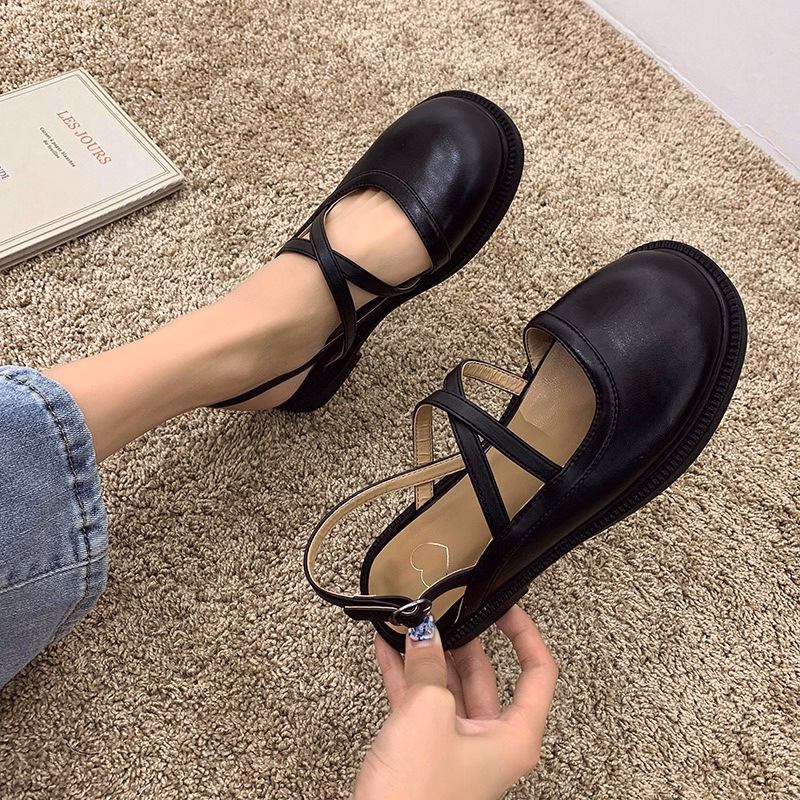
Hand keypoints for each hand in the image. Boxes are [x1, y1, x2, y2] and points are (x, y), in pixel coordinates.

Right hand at [351, 606, 557, 799]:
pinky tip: (389, 649)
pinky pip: (420, 703)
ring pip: (449, 688)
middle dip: (463, 641)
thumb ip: (428, 665)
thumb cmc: (417, 797)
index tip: (503, 606)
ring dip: (429, 656)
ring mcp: (457, 747)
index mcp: (513, 737)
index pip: (537, 673)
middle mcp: (490, 742)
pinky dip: (405, 675)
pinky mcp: (426, 752)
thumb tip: (425, 633)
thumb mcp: (427, 713)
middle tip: (444, 612)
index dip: (524, 634)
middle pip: (486, 677)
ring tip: (411, 625)